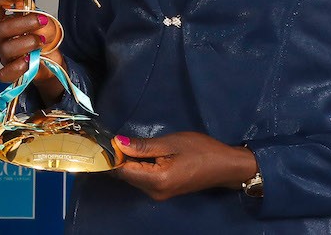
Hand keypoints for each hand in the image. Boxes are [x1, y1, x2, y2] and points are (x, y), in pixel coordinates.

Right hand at [0, 0, 64, 101]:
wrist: (48, 57)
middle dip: (24, 23)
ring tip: (42, 41)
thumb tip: (31, 8)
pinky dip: (18, 67)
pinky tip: (29, 60)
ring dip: (27, 43)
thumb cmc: (39, 33)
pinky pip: (5, 73)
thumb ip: (37, 14)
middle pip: (1, 27)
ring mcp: (1, 53)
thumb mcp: (42, 19)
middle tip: (42, 20)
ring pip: (6, 48)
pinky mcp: (7, 71)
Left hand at [112, 132, 257, 200]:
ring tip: (125, 141)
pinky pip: (143, 177)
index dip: (111, 155)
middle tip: (112, 136)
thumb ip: (142, 146)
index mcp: (156, 181)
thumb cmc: (201, 151)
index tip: (103, 139)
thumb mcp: (171, 143)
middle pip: (126, 174)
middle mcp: (154, 192)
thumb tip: (116, 143)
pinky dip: (138, 165)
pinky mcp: (163, 190)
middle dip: (117, 157)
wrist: (226, 166)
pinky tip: (139, 152)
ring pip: (133, 176)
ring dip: (127, 160)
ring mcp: (159, 193)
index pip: (122, 170)